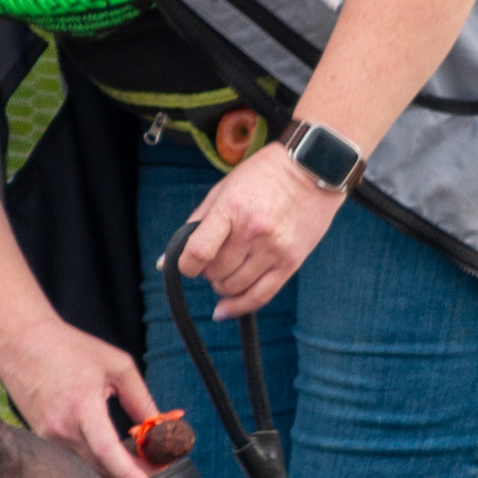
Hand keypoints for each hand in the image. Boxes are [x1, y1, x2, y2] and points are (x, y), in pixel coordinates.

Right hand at [0, 318, 156, 477]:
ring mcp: (49, 437)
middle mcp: (62, 428)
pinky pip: (73, 459)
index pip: (106, 451)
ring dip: (113, 470)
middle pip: (101, 469)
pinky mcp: (42, 439)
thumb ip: (141, 399)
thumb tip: (160, 425)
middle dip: (131, 476)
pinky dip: (94, 460)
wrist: (21, 342)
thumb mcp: (116, 365)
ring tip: (137, 461)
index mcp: (82, 406)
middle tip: (156, 472)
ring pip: (87, 468)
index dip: (127, 472)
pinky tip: (110, 451)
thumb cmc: (67, 348)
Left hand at [176, 143, 341, 319]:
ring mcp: (274, 249)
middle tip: (214, 259)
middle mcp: (254, 231)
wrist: (312, 168)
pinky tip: (224, 309)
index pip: (199, 251)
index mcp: (232, 208)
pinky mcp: (291, 262)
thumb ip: (195, 224)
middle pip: (216, 272)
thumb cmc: (263, 176)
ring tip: (226, 271)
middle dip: (208, 271)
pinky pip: (261, 296)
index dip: (185, 265)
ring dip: (222, 285)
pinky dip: (238, 306)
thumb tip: (164, 261)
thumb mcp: (224, 189)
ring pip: (235, 287)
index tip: (187, 264)